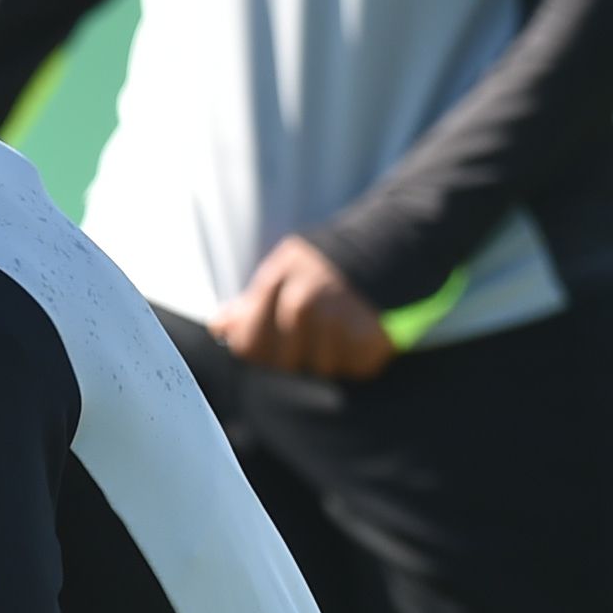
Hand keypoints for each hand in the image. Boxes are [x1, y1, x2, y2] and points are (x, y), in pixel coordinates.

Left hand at [212, 234, 395, 380]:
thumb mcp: (286, 269)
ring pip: (319, 370)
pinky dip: (358, 360)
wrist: (394, 242)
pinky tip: (362, 334)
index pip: (249, 342)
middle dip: (294, 358)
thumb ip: (252, 302)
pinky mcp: (370, 337)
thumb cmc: (329, 263)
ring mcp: (338, 320)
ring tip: (342, 330)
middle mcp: (304, 301)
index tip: (275, 346)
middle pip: (282, 363)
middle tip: (314, 336)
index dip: (260, 351)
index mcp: (278, 279)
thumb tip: (219, 328)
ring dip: (329, 359)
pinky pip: (353, 369)